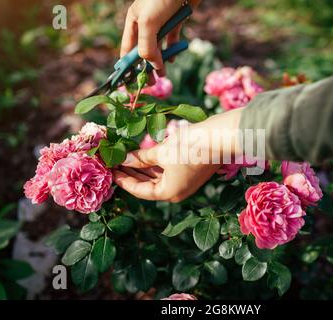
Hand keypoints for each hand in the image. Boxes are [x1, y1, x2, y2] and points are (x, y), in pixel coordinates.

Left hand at [113, 108, 242, 201]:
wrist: (221, 137)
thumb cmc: (191, 147)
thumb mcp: (163, 152)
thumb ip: (142, 157)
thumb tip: (125, 159)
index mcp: (170, 192)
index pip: (140, 190)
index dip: (124, 180)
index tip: (111, 170)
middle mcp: (177, 190)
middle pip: (148, 185)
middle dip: (131, 173)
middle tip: (115, 162)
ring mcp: (184, 181)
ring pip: (157, 176)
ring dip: (141, 167)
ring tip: (124, 157)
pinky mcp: (189, 170)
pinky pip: (166, 170)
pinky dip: (154, 163)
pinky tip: (141, 154)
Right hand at [120, 0, 200, 83]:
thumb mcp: (149, 23)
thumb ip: (147, 47)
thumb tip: (153, 67)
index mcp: (134, 21)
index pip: (127, 48)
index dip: (127, 65)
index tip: (129, 81)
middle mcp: (146, 23)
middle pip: (143, 50)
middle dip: (145, 66)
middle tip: (150, 83)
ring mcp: (161, 22)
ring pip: (158, 47)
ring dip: (159, 61)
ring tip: (163, 75)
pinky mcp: (176, 21)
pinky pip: (172, 39)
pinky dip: (172, 50)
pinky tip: (172, 59)